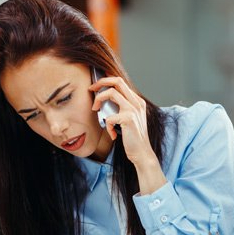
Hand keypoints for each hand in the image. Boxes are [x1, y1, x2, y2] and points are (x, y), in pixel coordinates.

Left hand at [88, 78, 165, 192]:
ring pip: (111, 93)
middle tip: (91, 89)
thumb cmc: (133, 139)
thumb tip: (106, 100)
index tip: (96, 87)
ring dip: (99, 99)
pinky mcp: (128, 119)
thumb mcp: (129, 120)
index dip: (106, 81)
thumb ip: (122, 108)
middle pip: (117, 81)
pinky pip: (109, 117)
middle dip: (101, 82)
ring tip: (95, 109)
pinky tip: (113, 135)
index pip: (121, 82)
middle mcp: (136, 102)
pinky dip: (107, 126)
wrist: (142, 154)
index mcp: (137, 101)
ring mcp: (133, 109)